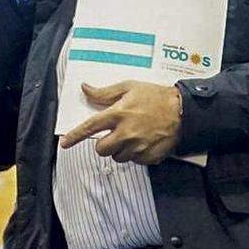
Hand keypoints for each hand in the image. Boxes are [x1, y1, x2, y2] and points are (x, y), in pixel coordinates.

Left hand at [60, 81, 180, 164]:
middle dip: (104, 143)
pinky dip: (135, 154)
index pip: (90, 128)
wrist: (183, 111)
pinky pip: (134, 161)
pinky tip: (144, 142)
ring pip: (117, 157)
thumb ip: (105, 93)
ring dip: (120, 149)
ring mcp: (137, 147)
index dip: (75, 136)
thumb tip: (85, 89)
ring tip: (133, 136)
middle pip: (101, 149)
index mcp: (118, 114)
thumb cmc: (155, 96)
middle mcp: (125, 133)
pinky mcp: (148, 158)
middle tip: (114, 134)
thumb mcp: (129, 87)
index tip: (65, 143)